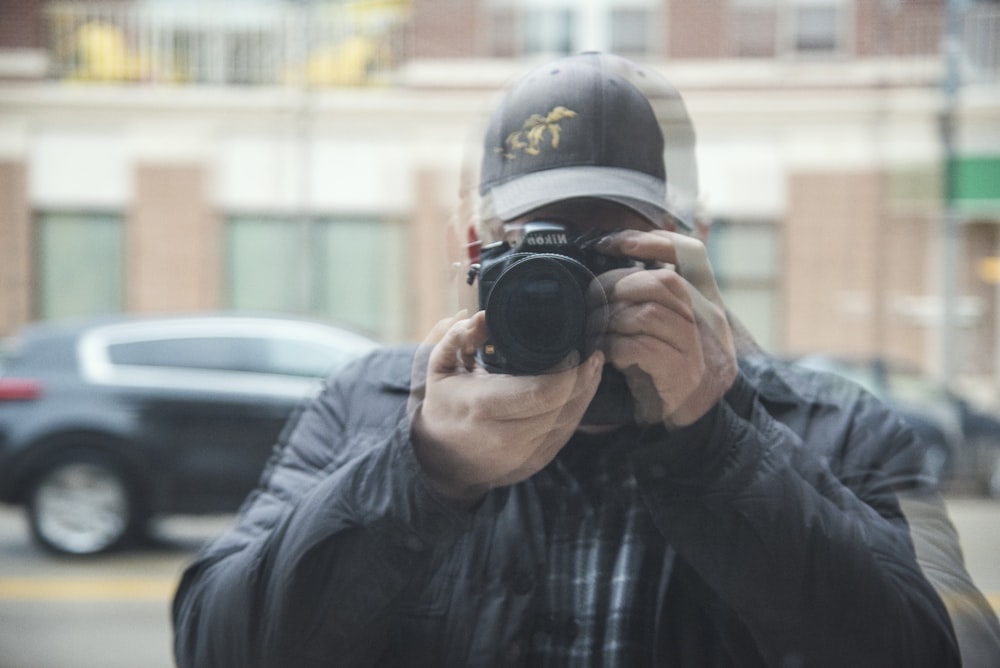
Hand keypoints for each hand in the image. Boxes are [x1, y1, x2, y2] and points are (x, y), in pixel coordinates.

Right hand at [409, 311, 604, 504]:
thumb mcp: (438, 366)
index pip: (542, 392)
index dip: (568, 371)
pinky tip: (582, 392)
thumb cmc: (444, 404)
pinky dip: (577, 411)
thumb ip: (455, 337)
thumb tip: (481, 317)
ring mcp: (522, 455)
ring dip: (587, 394)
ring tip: (593, 368)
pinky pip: (565, 434)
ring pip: (570, 421)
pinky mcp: (535, 463)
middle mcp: (505, 437)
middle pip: (563, 406)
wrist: (442, 458)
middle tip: (594, 354)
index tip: (577, 349)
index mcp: (482, 407)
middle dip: (585, 378)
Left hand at [595, 230, 736, 426]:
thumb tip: (604, 273)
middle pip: (664, 282)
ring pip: (650, 314)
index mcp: (705, 299)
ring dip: (613, 320)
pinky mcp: (681, 371)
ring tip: (596, 331)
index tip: (610, 242)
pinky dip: (616, 347)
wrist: (685, 418)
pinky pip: (642, 347)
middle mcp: (708, 318)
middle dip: (619, 285)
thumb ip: (648, 298)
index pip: (689, 252)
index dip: (652, 240)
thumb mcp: (663, 326)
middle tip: (593, 300)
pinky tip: (607, 353)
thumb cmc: (665, 367)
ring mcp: (696, 345)